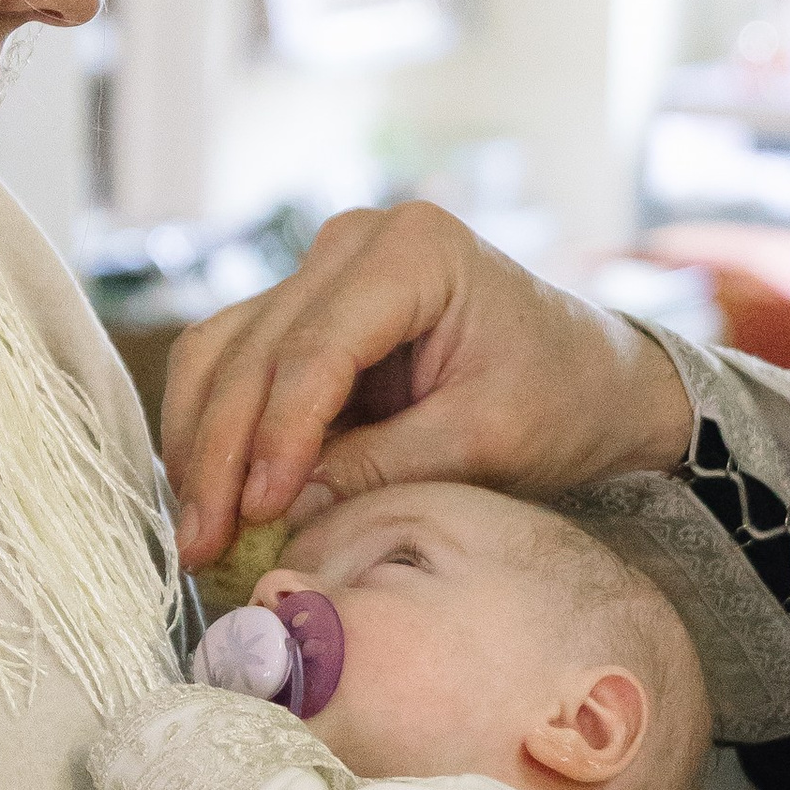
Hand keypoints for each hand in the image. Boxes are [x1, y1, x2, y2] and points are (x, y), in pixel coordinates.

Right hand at [162, 202, 692, 568]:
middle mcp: (352, 244)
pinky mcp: (306, 313)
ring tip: (194, 535)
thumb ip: (383, 470)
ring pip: (222, 353)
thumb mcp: (486, 442)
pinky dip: (216, 433)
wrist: (595, 377)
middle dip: (220, 453)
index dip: (276, 436)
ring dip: (200, 445)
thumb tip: (276, 516)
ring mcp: (322, 272)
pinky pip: (234, 366)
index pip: (315, 348)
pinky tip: (211, 499)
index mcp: (413, 250)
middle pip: (251, 350)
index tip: (255, 513)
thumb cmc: (562, 398)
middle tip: (199, 545)